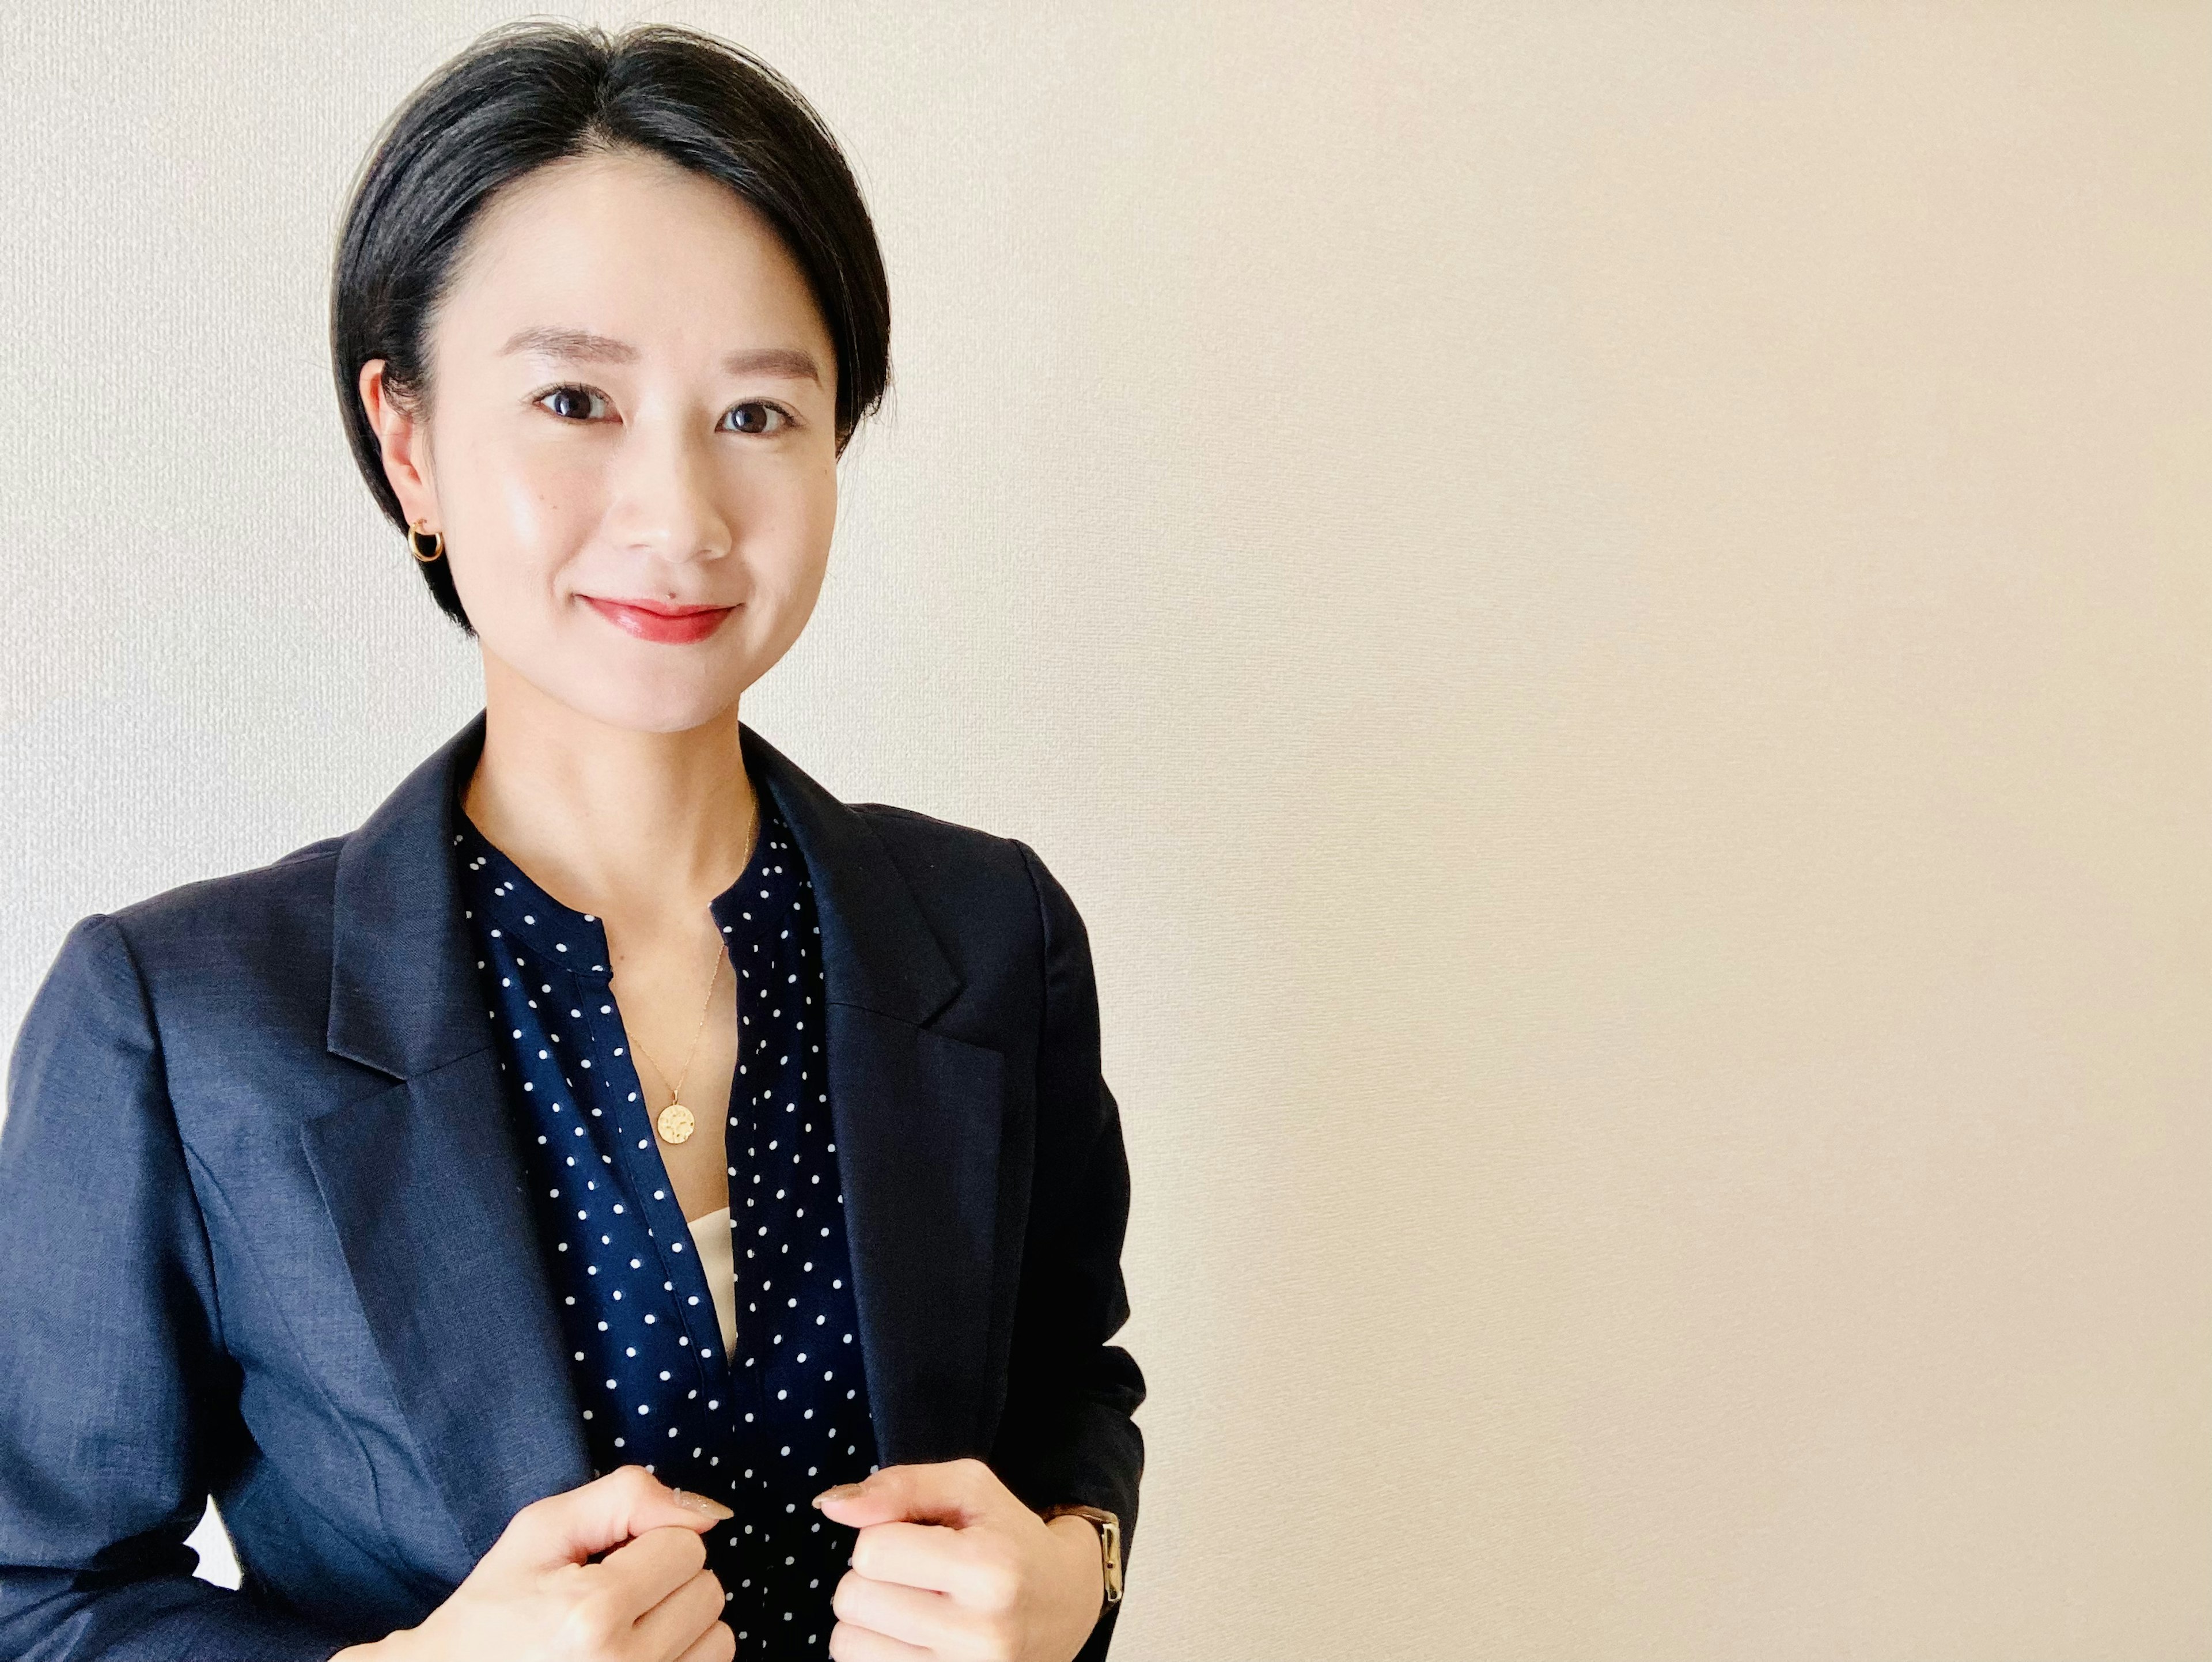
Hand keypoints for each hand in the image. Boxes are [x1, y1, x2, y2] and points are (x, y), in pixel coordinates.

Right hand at [329, 1465, 736, 1661]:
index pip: (687, 1545)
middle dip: (666, 1584)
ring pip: (719, 1638)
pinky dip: (681, 1658)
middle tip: (610, 1601)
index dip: (649, 1543)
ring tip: (622, 1634)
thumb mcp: (541, 1532)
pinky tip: (635, 1657)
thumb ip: (626, 1498)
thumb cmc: (495, 1608)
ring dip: (680, 1627)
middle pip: (708, 1592)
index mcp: (593, 1612)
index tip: (608, 1564)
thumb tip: (708, 1514)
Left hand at [814, 1458, 1104, 1661]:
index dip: (883, 1535)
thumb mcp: (971, 1490)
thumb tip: (831, 1507)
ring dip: (868, 1620)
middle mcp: (979, 1634)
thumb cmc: (1012, 1540)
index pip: (872, 1550)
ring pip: (847, 1644)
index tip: (918, 1539)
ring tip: (913, 1607)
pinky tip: (912, 1639)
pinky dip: (876, 1651)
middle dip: (871, 1577)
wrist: (1064, 1608)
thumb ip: (900, 1486)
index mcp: (989, 1570)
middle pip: (853, 1599)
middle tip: (916, 1575)